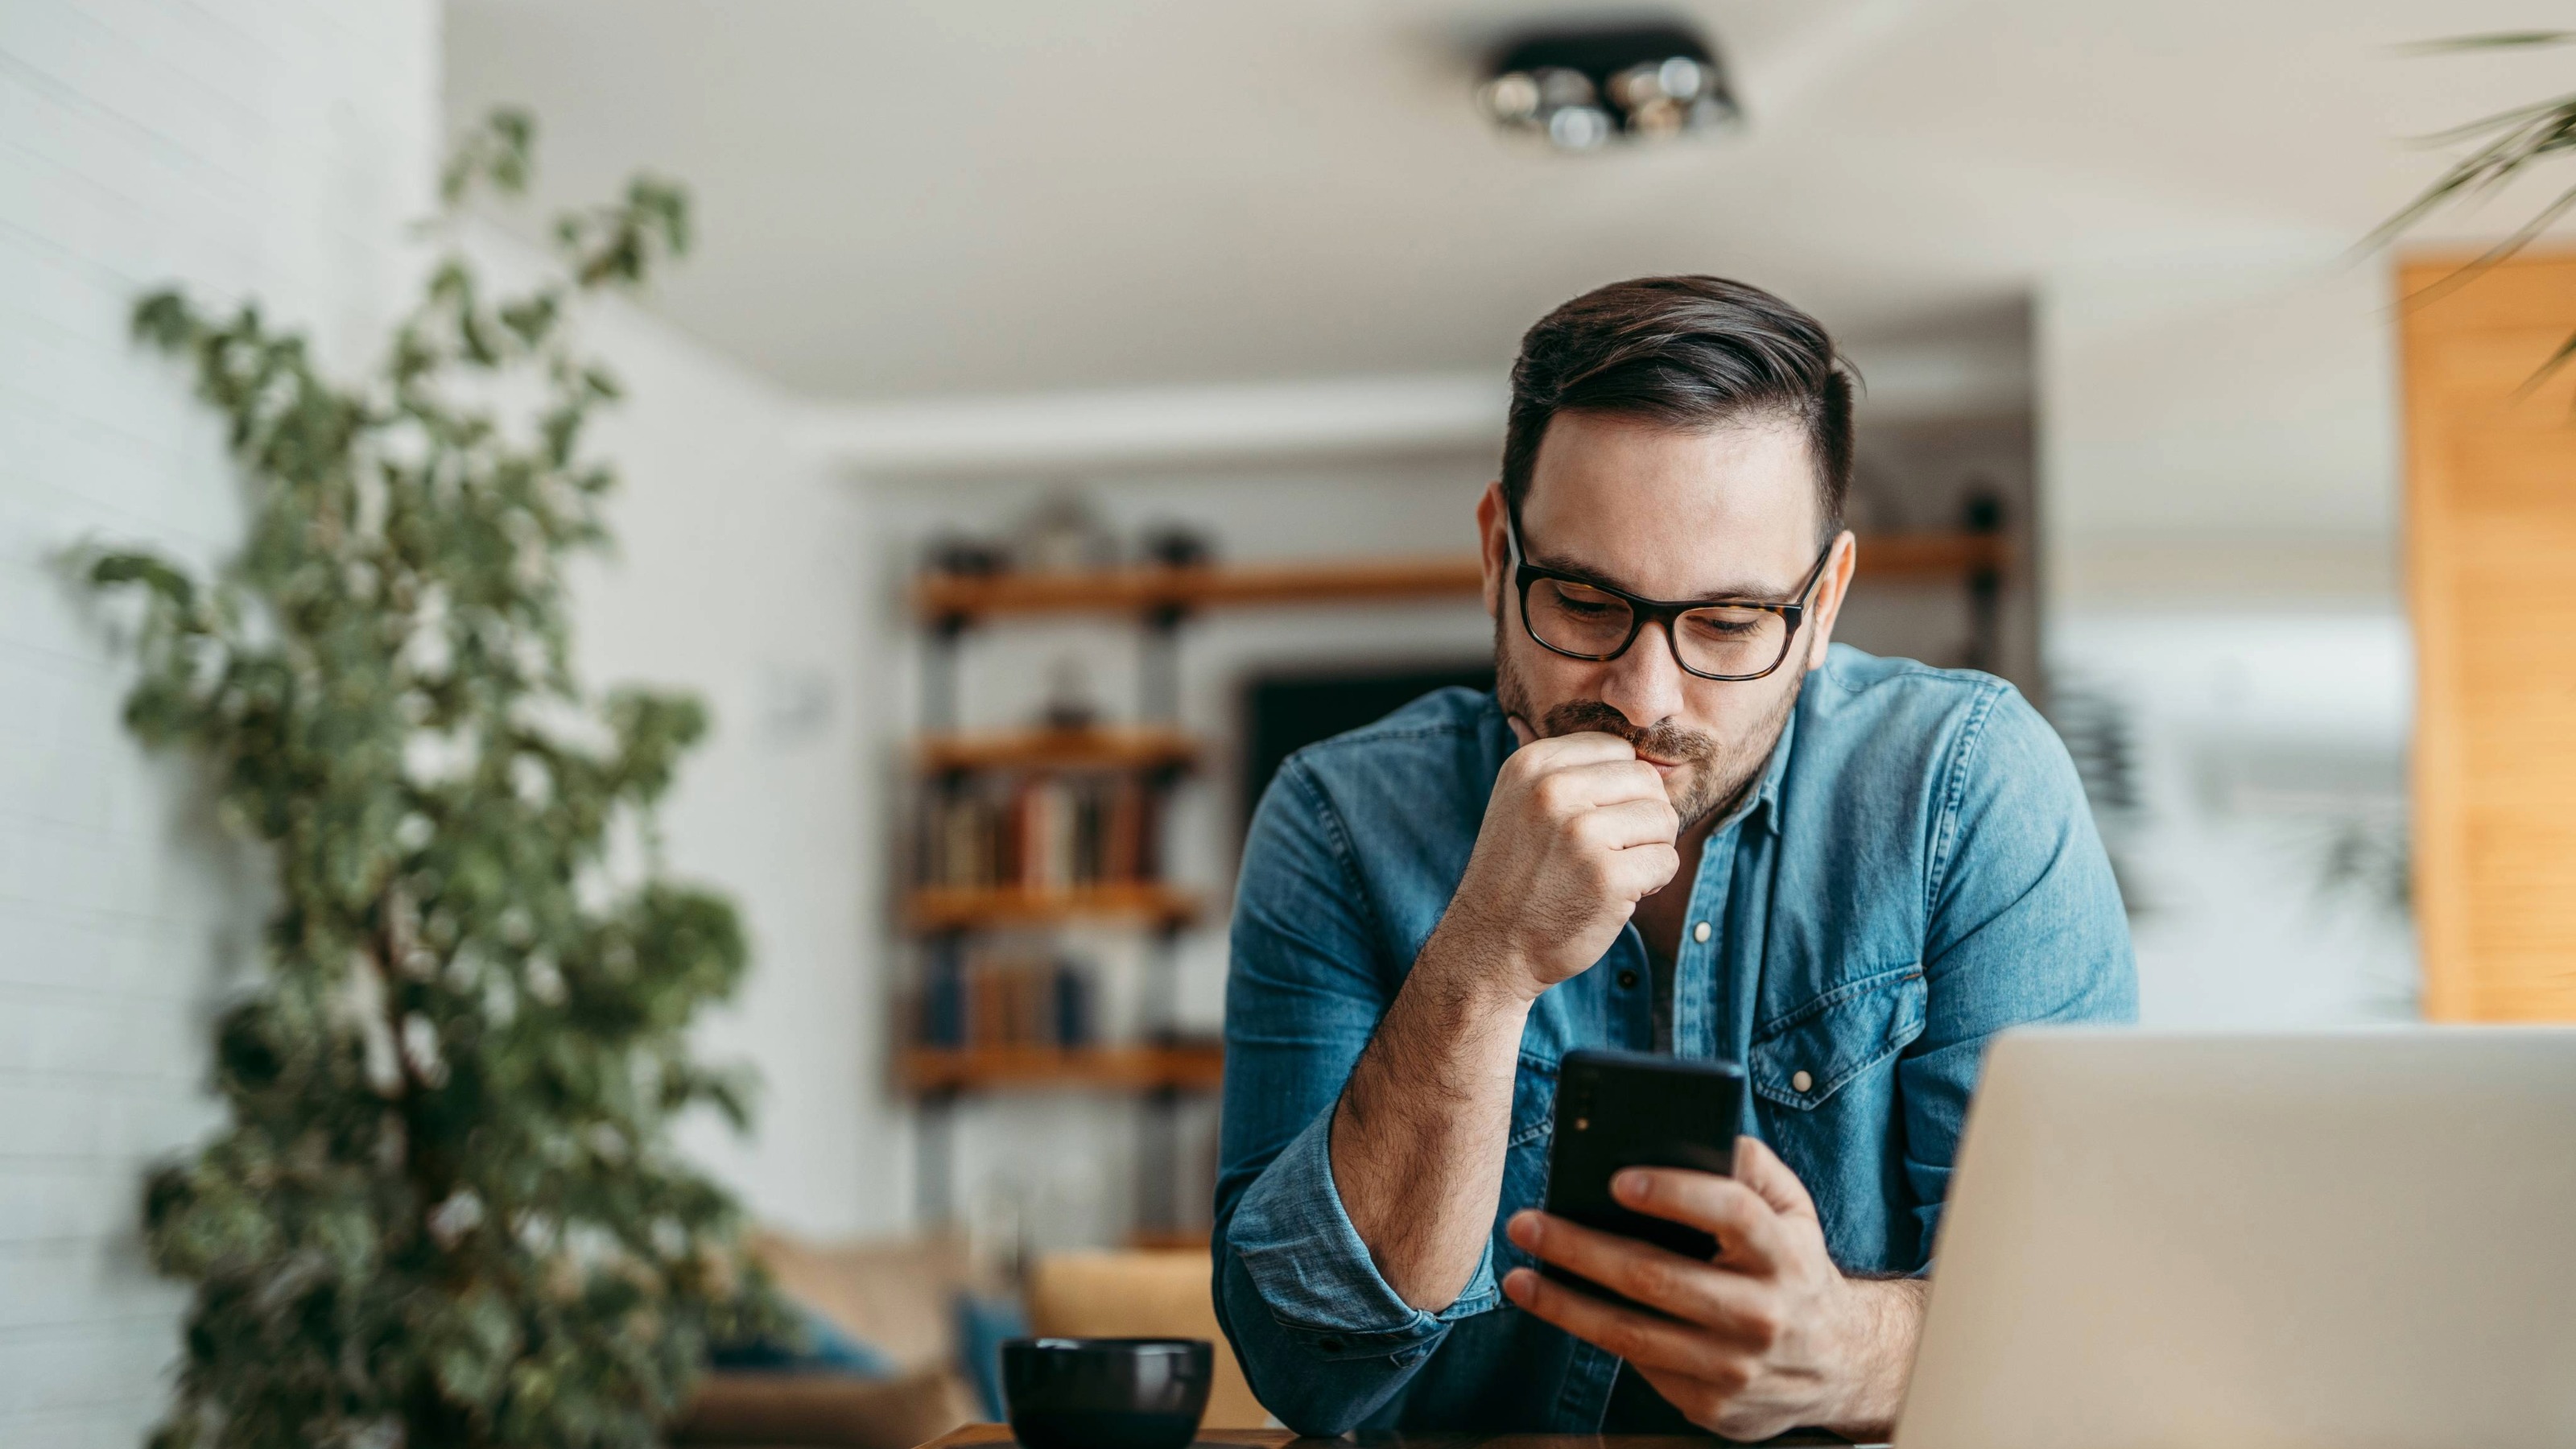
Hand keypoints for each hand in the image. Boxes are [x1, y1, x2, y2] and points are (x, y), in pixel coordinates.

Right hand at [1432, 727, 1678, 1002]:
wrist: (1489, 947)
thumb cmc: (1517, 875)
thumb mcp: (1520, 801)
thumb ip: (1564, 767)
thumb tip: (1625, 731)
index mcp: (1533, 764)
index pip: (1618, 749)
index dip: (1620, 789)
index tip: (1596, 821)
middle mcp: (1553, 790)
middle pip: (1647, 780)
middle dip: (1641, 817)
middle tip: (1611, 851)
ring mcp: (1580, 833)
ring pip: (1663, 818)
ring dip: (1649, 849)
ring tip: (1612, 871)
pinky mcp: (1607, 877)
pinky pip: (1666, 861)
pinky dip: (1652, 882)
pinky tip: (1617, 896)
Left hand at [1500, 1137, 1923, 1439]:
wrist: (1841, 1364)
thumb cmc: (1794, 1268)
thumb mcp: (1792, 1210)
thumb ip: (1751, 1164)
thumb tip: (1696, 1129)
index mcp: (1785, 1254)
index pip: (1733, 1214)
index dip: (1675, 1193)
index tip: (1616, 1180)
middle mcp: (1764, 1314)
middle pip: (1658, 1278)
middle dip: (1581, 1248)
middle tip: (1528, 1224)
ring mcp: (1737, 1369)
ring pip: (1634, 1334)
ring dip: (1566, 1305)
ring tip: (1520, 1277)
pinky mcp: (1714, 1406)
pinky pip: (1641, 1367)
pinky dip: (1595, 1336)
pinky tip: (1562, 1310)